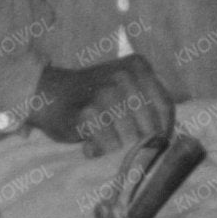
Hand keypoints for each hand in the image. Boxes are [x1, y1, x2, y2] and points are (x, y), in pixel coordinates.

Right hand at [26, 53, 176, 154]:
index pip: (165, 106)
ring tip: (106, 144)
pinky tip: (90, 145)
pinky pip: (108, 144)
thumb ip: (147, 100)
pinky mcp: (87, 113)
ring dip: (119, 149)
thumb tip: (171, 137)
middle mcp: (123, 77)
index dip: (164, 130)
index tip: (158, 144)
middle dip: (142, 143)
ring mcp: (105, 94)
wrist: (46, 93)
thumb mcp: (123, 84)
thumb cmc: (90, 95)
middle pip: (150, 124)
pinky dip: (100, 150)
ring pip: (130, 137)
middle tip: (130, 151)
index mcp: (137, 66)